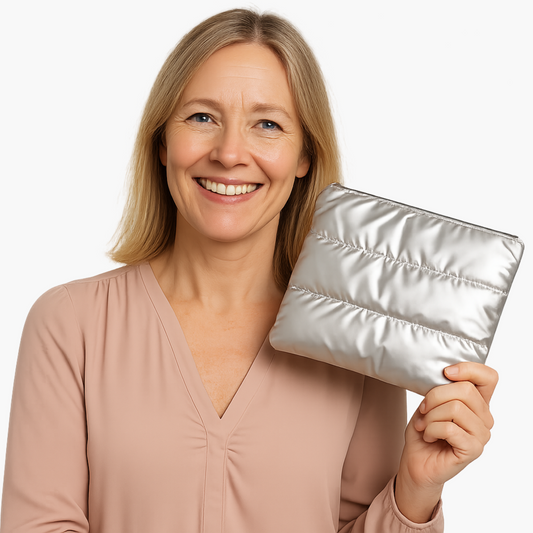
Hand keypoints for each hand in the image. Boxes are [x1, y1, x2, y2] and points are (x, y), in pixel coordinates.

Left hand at [395, 362, 497, 522]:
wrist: (416, 461)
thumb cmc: (423, 431)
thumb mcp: (429, 403)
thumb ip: (442, 389)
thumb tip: (446, 374)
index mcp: (476, 402)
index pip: (488, 377)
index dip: (469, 369)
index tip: (446, 372)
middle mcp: (484, 417)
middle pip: (465, 390)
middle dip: (435, 396)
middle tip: (423, 410)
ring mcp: (481, 434)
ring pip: (456, 408)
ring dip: (430, 416)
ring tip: (424, 425)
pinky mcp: (473, 449)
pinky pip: (450, 428)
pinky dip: (431, 429)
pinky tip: (428, 436)